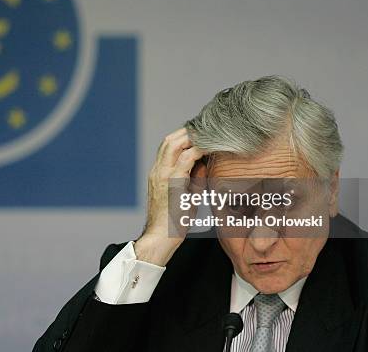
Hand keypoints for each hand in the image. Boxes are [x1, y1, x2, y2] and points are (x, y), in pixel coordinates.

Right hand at [134, 128, 206, 265]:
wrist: (161, 238)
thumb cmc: (173, 222)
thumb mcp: (185, 195)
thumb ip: (193, 179)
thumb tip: (205, 165)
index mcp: (158, 173)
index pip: (168, 146)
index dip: (183, 137)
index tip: (200, 134)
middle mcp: (157, 171)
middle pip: (170, 140)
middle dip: (188, 132)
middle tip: (207, 130)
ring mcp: (162, 175)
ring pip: (174, 144)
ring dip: (192, 137)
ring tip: (209, 136)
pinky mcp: (171, 183)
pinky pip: (185, 159)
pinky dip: (198, 151)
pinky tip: (210, 150)